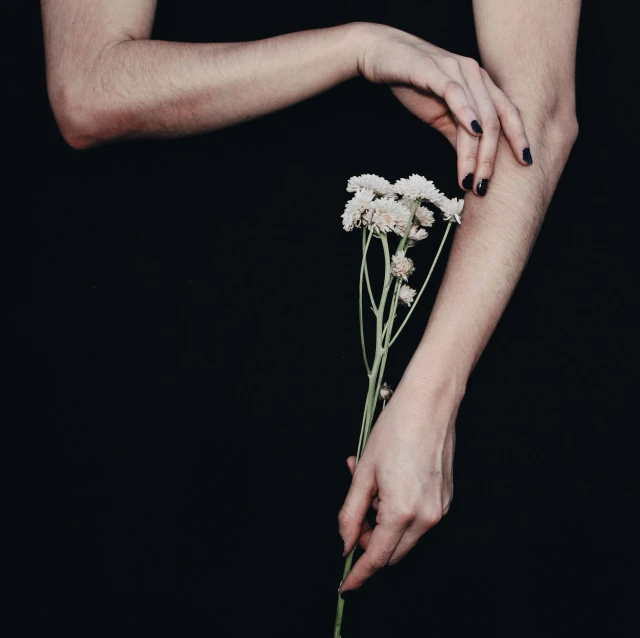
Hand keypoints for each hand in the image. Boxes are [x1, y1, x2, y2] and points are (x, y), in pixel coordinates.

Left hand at [337, 378, 459, 594]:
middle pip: (391, 551)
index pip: (377, 558)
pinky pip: (417, 519)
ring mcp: (439, 509)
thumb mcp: (363, 473)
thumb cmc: (395, 431)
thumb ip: (350, 514)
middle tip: (353, 515)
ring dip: (382, 523)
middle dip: (368, 542)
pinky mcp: (445, 499)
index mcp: (402, 512)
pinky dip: (398, 512)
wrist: (429, 405)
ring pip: (404, 536)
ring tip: (369, 486)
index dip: (358, 574)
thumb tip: (344, 543)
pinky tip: (387, 483)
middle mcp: (426, 517)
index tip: (345, 586)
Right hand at [354, 22, 532, 193]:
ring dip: (474, 151)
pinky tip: (470, 132)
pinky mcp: (432, 70)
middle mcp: (474, 75)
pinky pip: (454, 92)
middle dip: (490, 159)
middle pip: (494, 120)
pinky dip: (465, 112)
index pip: (508, 113)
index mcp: (480, 85)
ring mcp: (455, 70)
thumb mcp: (441, 116)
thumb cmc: (413, 84)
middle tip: (483, 188)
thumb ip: (460, 135)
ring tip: (469, 179)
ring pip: (476, 114)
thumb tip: (475, 164)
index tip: (526, 164)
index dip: (519, 138)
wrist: (384, 56)